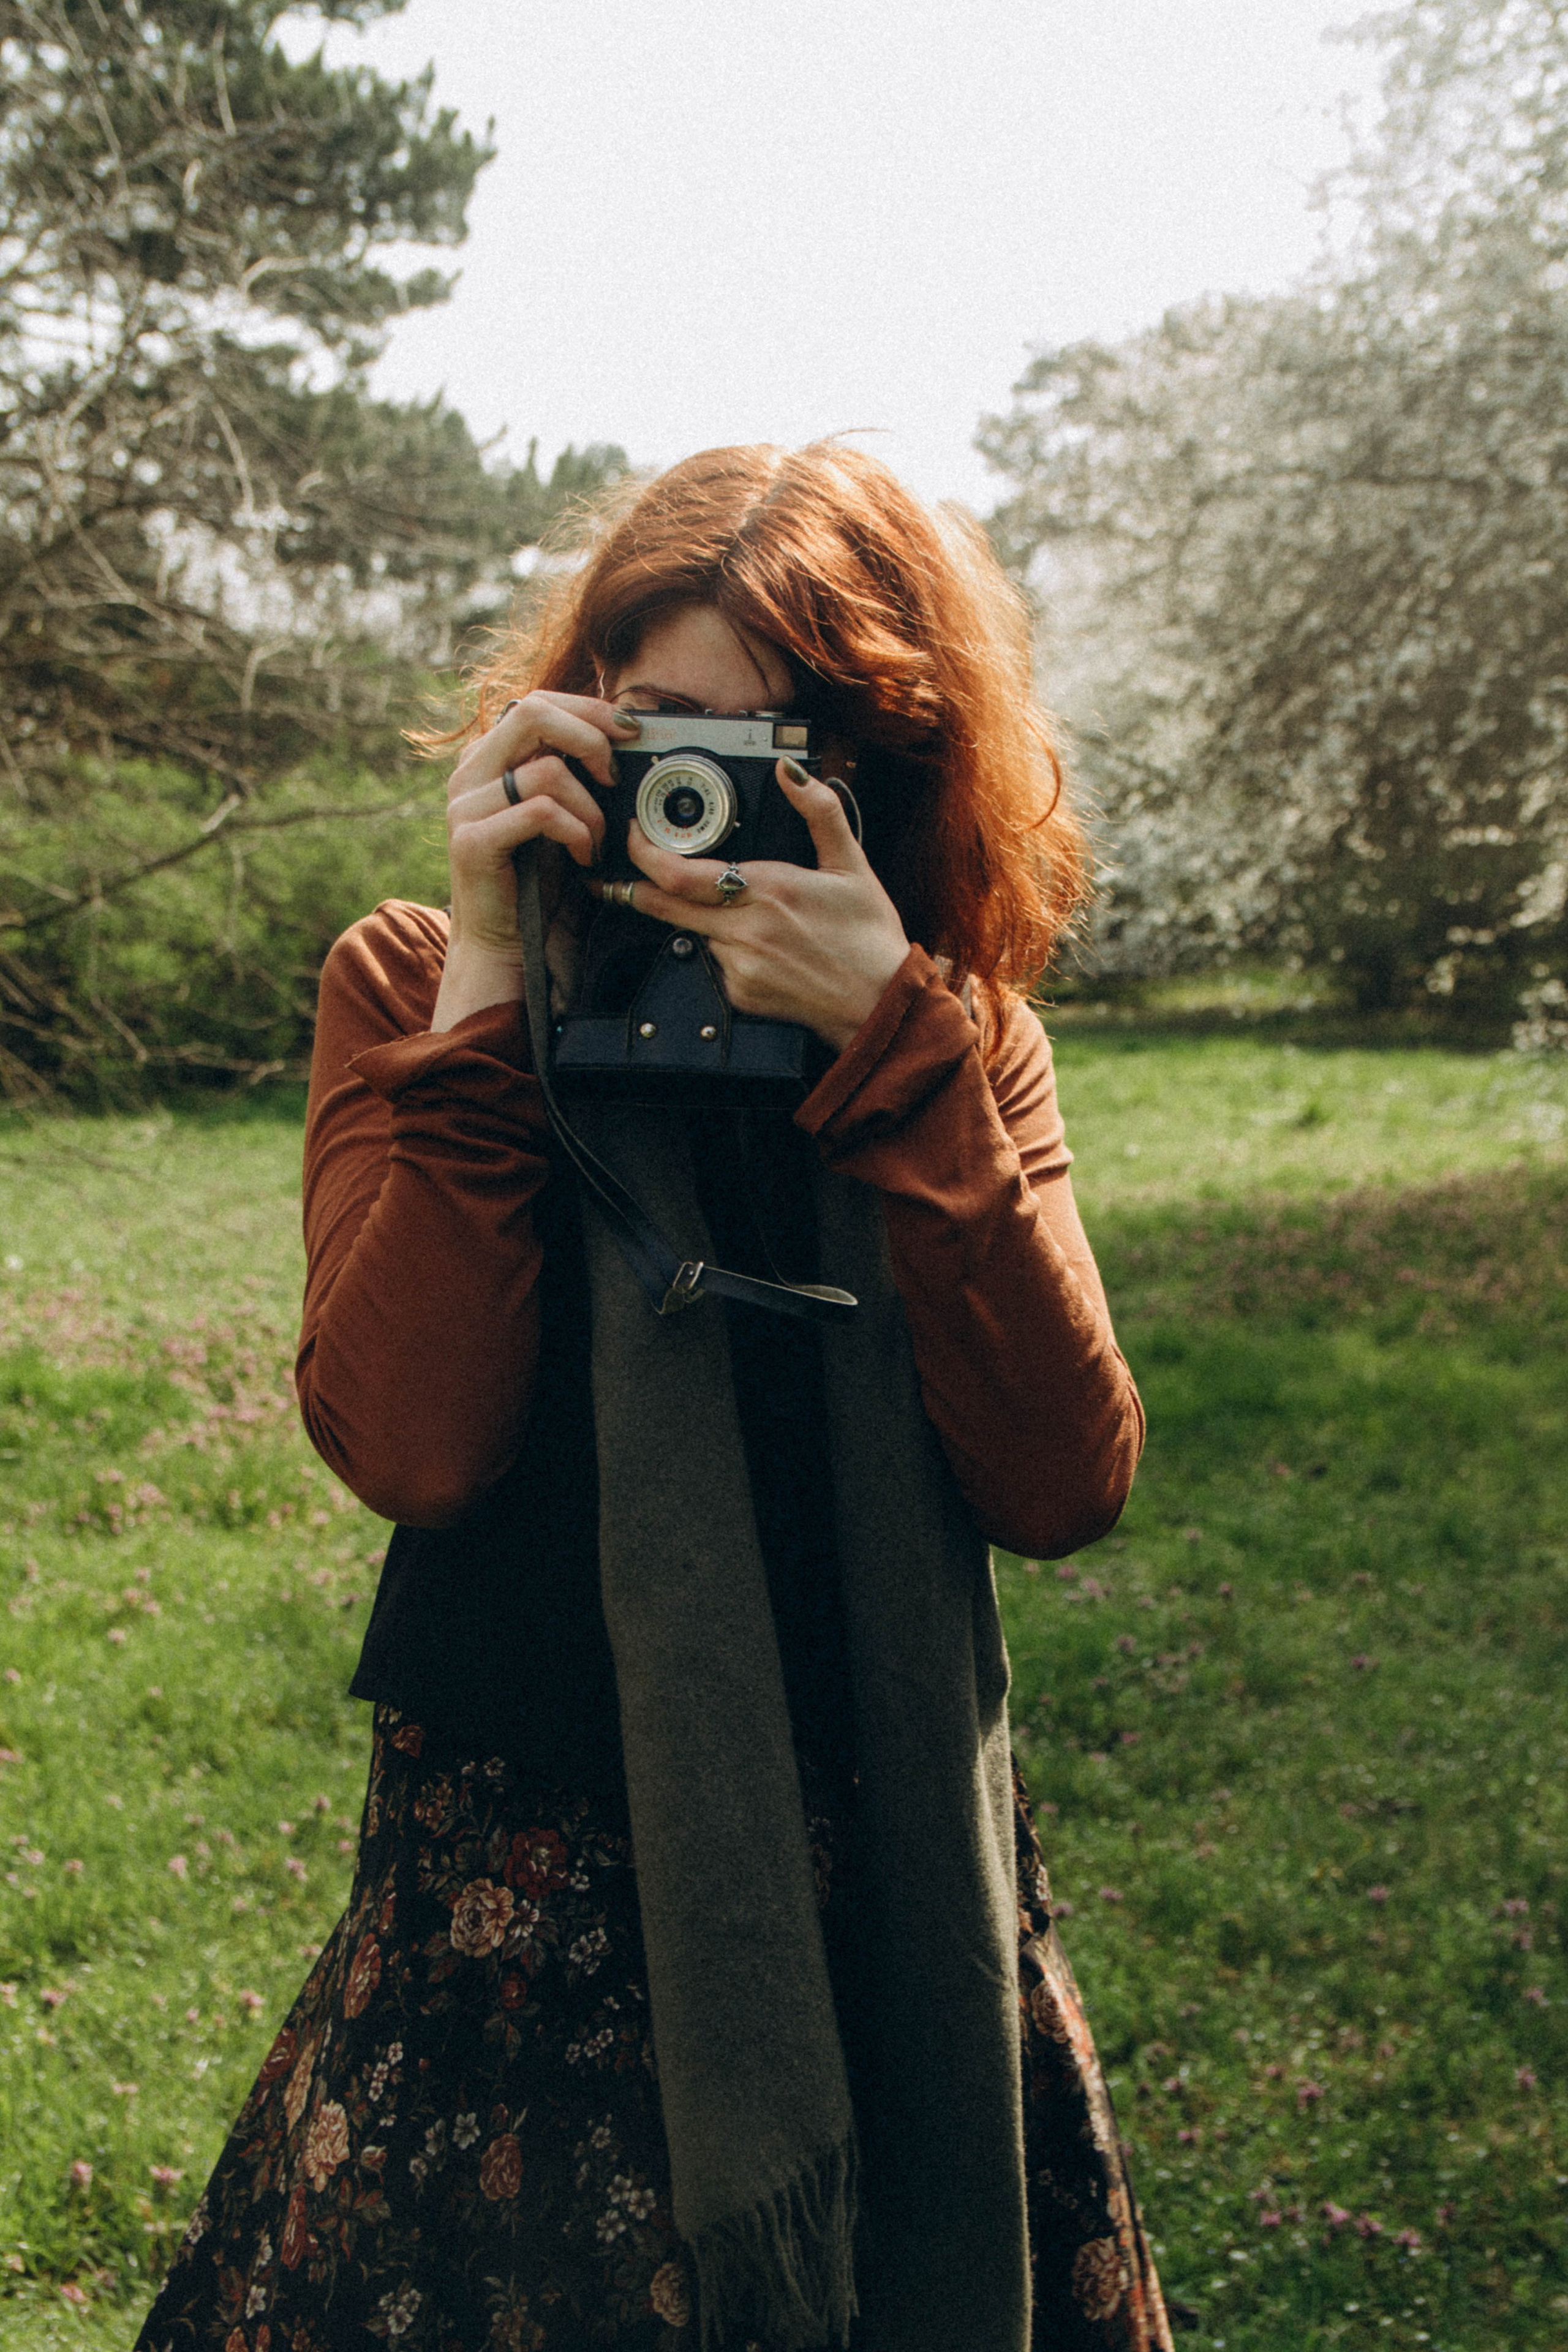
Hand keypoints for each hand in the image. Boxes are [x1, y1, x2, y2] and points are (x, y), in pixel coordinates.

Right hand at [432, 692, 638, 1032]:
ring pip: (545, 768)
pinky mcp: (472, 841)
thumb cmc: (537, 880)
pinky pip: (539, 811)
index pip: (537, 702)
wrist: (505, 944)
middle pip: (532, 712)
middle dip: (589, 735)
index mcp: (489, 757)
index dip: (588, 708)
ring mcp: (465, 805)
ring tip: (597, 840)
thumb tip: (621, 734)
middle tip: (615, 773)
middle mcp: (471, 773)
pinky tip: (583, 857)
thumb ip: (572, 772)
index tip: (630, 729)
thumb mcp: (561, 814)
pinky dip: (575, 832)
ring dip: (589, 805)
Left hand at [621, 761, 910, 1053]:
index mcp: (768, 890)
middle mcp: (745, 930)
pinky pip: (716, 962)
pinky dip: (727, 948)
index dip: (643, 853)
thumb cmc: (869, 937)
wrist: (879, 1004)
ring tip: (750, 917)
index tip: (636, 836)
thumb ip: (820, 810)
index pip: (679, 873)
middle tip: (626, 872)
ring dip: (702, 918)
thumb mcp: (852, 865)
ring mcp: (739, 966)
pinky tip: (765, 948)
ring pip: (694, 932)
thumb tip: (791, 771)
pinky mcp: (740, 994)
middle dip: (639, 885)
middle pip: (664, 905)